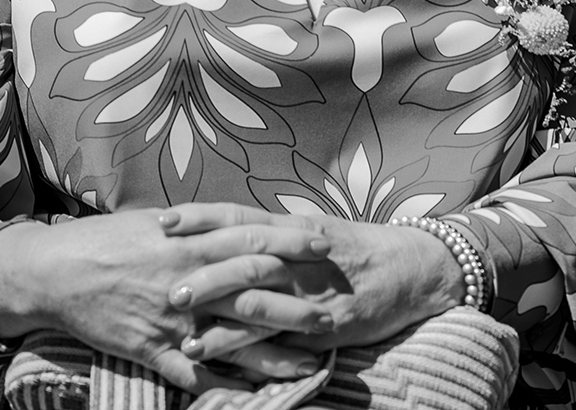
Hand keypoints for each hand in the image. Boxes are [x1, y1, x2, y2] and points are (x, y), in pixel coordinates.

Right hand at [0, 209, 333, 390]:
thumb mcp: (159, 219)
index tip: (325, 244)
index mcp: (191, 242)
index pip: (253, 239)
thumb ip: (201, 224)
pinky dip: (224, 387)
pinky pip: (194, 375)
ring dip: (273, 356)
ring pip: (233, 341)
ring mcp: (172, 319)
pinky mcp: (152, 350)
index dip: (292, 242)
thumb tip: (237, 221)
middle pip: (254, 294)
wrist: (57, 272)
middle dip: (297, 305)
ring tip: (309, 365)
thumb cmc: (109, 239)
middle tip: (333, 315)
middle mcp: (188, 280)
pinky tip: (252, 397)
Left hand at [160, 204, 464, 363]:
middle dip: (203, 273)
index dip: (201, 218)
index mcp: (295, 228)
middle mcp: (300, 255)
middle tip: (165, 286)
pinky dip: (251, 348)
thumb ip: (273, 232)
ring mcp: (312, 291)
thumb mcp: (315, 229)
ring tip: (182, 330)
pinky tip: (226, 357)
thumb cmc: (358, 249)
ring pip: (260, 299)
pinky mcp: (324, 324)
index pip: (240, 217)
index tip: (162, 221)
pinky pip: (281, 337)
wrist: (413, 268)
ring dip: (220, 316)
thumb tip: (225, 231)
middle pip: (245, 259)